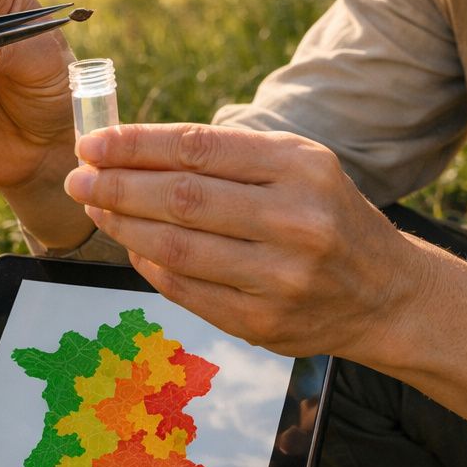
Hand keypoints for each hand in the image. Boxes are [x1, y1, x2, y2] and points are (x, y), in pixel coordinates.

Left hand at [63, 122, 424, 358]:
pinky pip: (188, 291)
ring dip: (124, 225)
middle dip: (117, 185)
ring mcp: (282, 278)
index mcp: (301, 168)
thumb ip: (228, 156)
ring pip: (178, 248)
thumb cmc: (327, 215)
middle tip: (78, 177)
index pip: (199, 149)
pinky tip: (130, 247)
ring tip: (96, 207)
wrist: (387, 293)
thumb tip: (134, 149)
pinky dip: (150, 267)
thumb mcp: (299, 165)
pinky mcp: (266, 323)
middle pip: (182, 198)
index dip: (136, 145)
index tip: (93, 142)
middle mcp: (296, 220)